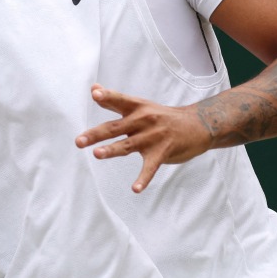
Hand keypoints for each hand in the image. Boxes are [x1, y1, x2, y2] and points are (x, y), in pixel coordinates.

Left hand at [75, 85, 211, 192]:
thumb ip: (115, 101)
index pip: (119, 100)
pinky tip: (135, 189)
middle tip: (79, 141)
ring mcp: (153, 137)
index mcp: (136, 107)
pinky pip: (150, 167)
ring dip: (112, 150)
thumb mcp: (141, 105)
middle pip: (115, 127)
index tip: (95, 94)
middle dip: (96, 135)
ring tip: (97, 154)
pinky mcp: (162, 152)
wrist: (197, 125)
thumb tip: (93, 89)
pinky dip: (143, 179)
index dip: (107, 96)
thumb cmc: (162, 116)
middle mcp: (143, 120)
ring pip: (128, 145)